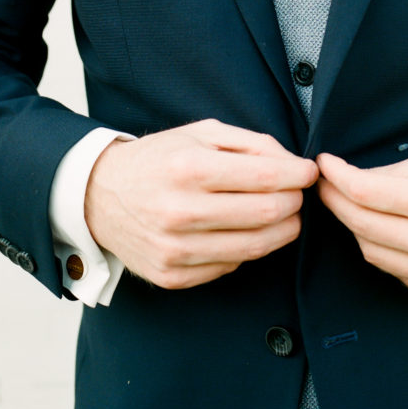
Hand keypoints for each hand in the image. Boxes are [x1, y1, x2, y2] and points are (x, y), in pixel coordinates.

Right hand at [85, 119, 317, 289]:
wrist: (98, 196)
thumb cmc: (158, 159)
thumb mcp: (201, 133)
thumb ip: (252, 143)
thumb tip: (294, 164)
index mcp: (189, 167)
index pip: (266, 177)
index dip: (299, 175)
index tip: (309, 172)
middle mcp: (181, 211)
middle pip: (267, 214)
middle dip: (295, 202)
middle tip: (298, 194)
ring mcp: (175, 248)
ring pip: (255, 247)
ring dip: (282, 230)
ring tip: (284, 215)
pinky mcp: (172, 276)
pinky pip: (230, 266)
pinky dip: (247, 249)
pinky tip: (244, 232)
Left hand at [317, 145, 407, 306]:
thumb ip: (387, 176)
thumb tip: (347, 181)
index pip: (364, 194)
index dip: (336, 178)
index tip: (324, 165)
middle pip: (362, 226)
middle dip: (337, 202)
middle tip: (328, 186)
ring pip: (373, 254)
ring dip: (358, 228)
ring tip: (355, 207)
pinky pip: (398, 273)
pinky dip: (386, 252)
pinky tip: (388, 233)